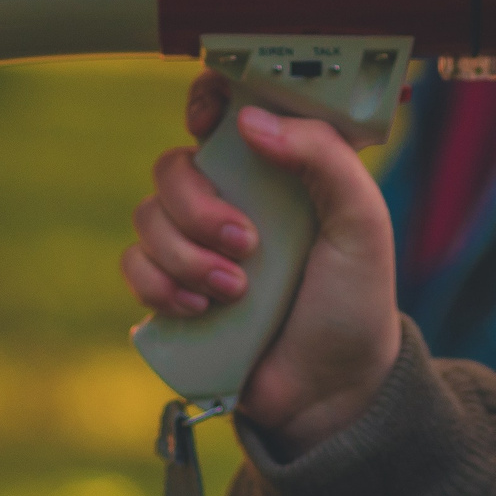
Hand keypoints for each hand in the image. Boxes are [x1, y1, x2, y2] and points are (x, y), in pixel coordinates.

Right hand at [121, 69, 402, 450]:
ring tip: (235, 291)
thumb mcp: (362, 221)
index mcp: (275, 170)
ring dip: (185, 256)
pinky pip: (133, 264)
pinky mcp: (172, 289)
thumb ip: (324, 156)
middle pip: (172, 167)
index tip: (207, 123)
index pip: (224, 111)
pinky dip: (159, 284)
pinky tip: (200, 309)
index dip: (205, 103)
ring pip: (146, 216)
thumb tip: (250, 121)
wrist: (329, 392)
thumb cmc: (353, 302)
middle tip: (247, 245)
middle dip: (199, 208)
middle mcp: (230, 199)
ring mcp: (196, 244)